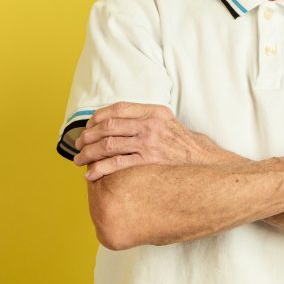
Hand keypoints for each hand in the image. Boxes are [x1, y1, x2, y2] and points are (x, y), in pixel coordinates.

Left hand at [72, 101, 221, 180]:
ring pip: (108, 144)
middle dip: (88, 136)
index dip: (97, 117)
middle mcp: (150, 124)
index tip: (88, 125)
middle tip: (78, 145)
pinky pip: (116, 163)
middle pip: (109, 126)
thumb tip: (120, 122)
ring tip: (79, 160)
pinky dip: (100, 168)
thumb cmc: (186, 145)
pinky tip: (91, 174)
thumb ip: (147, 119)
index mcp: (154, 112)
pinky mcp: (148, 160)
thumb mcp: (169, 123)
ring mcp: (149, 142)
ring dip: (89, 153)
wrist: (205, 162)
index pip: (118, 109)